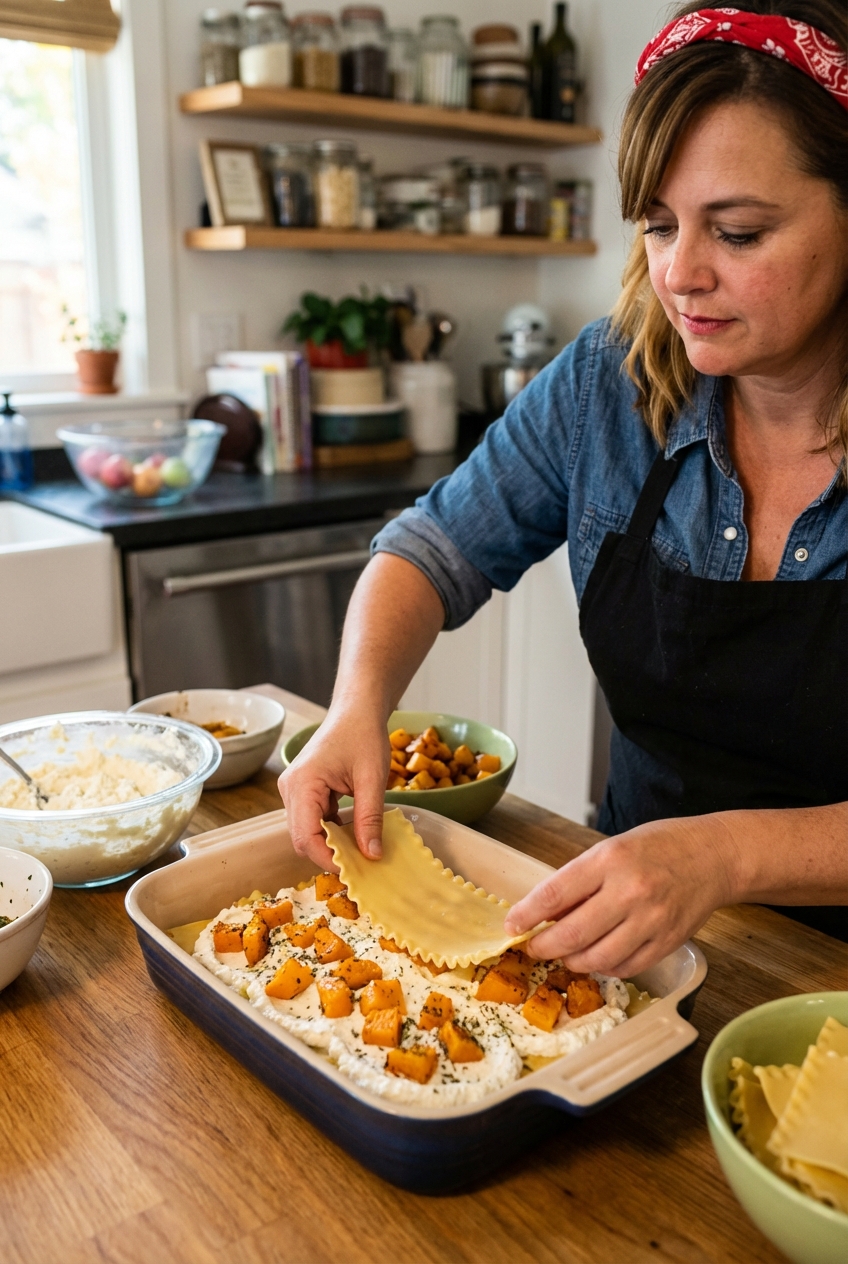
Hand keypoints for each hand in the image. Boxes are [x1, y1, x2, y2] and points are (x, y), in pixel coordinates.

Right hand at [278, 709, 388, 869]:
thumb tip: (372, 855)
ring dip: (330, 844)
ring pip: (306, 831)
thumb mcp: (372, 779)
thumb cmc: (364, 736)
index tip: (354, 871)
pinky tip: (352, 834)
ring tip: (359, 852)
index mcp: (302, 784)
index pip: (306, 836)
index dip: (327, 859)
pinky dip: (331, 831)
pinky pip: (312, 820)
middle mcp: (290, 789)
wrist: (357, 711)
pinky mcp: (303, 791)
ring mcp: (294, 790)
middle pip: (302, 838)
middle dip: (328, 855)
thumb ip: (370, 818)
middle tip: (360, 865)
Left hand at [504, 815, 738, 976]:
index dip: (526, 915)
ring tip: (566, 953)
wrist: (714, 856)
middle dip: (544, 946)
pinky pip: (625, 967)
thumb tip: (544, 914)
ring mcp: (652, 921)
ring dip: (573, 960)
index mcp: (610, 860)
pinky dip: (605, 966)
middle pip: (572, 934)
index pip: (554, 894)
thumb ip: (579, 880)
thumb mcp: (611, 849)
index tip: (511, 926)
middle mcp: (630, 891)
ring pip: (597, 958)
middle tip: (533, 947)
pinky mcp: (668, 942)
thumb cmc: (658, 847)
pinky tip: (599, 955)